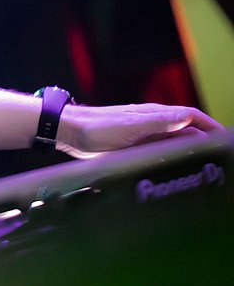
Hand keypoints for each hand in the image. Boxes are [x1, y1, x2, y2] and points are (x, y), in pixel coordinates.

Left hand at [57, 103, 224, 156]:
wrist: (69, 131)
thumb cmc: (97, 127)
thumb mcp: (131, 126)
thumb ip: (159, 123)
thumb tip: (188, 118)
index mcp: (155, 115)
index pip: (192, 116)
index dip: (211, 126)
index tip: (226, 139)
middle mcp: (152, 123)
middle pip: (187, 131)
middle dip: (206, 141)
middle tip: (219, 159)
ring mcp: (143, 134)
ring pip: (174, 142)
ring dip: (190, 151)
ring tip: (204, 167)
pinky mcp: (133, 146)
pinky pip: (160, 152)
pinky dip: (172, 158)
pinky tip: (175, 170)